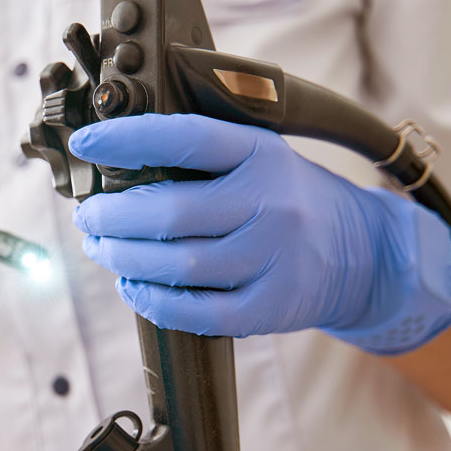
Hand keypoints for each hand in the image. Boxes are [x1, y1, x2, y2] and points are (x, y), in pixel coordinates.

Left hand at [69, 114, 450, 353]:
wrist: (364, 252)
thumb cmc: (289, 199)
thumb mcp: (260, 157)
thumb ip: (203, 156)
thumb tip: (115, 160)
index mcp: (261, 154)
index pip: (185, 137)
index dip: (127, 140)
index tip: (86, 144)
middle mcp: (271, 203)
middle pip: (171, 212)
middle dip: (113, 216)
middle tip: (89, 216)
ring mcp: (274, 258)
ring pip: (177, 264)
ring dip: (123, 258)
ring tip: (102, 248)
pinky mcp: (271, 306)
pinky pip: (197, 312)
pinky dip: (153, 302)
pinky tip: (132, 287)